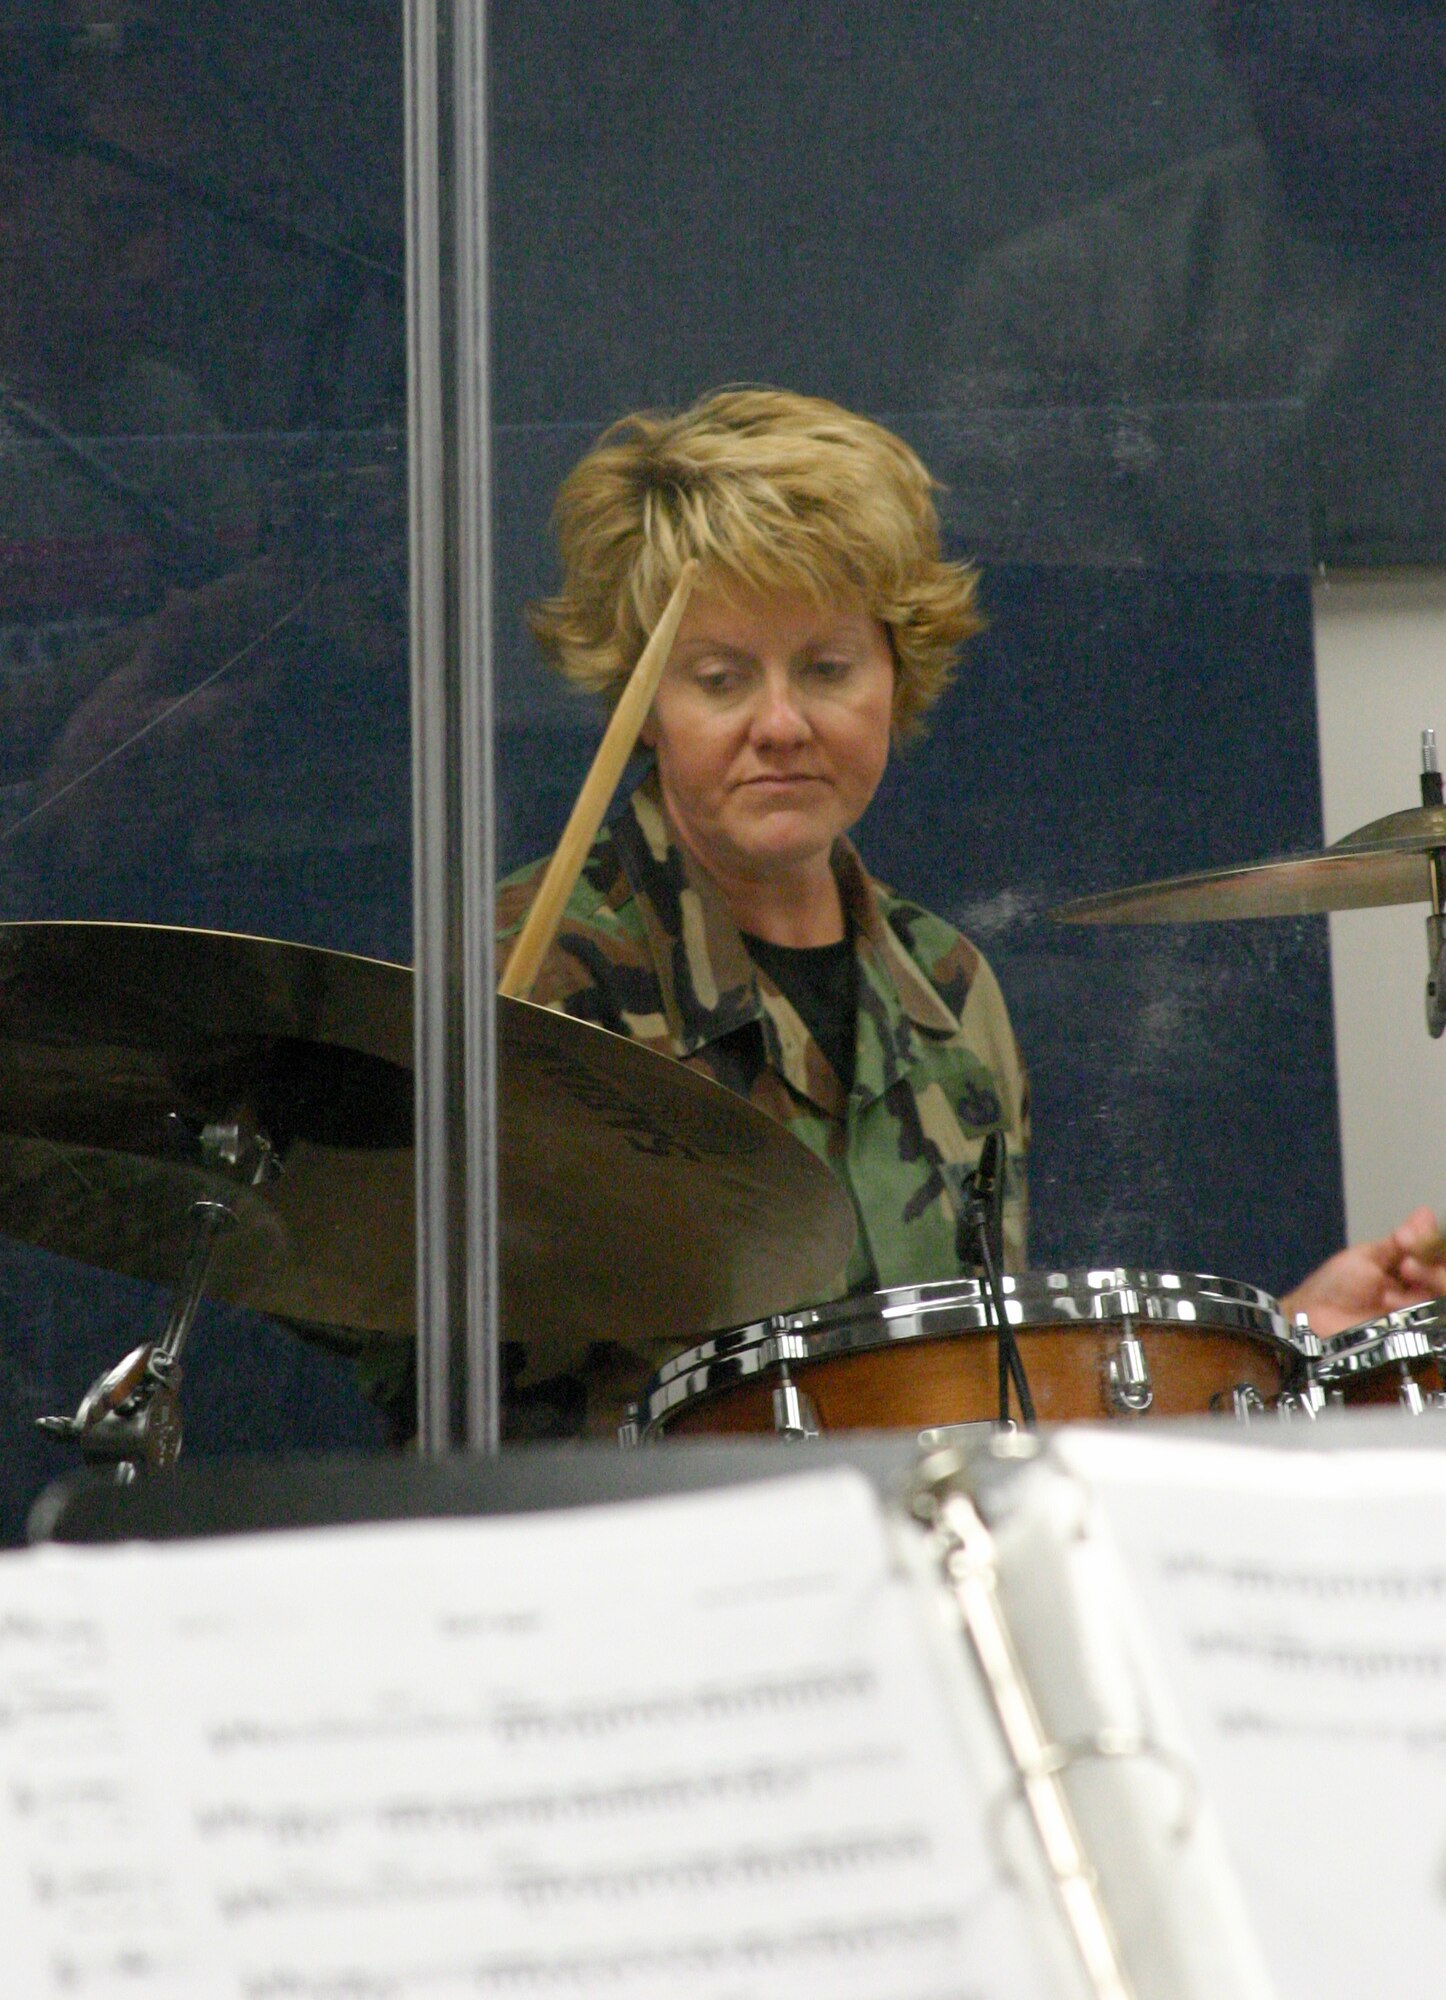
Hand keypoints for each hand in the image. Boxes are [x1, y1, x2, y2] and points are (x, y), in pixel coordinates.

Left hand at [1280, 1205, 1445, 1339]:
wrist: (1313, 1320)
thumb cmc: (1335, 1286)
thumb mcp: (1368, 1257)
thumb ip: (1399, 1242)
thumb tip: (1425, 1214)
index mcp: (1408, 1272)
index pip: (1435, 1256)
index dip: (1432, 1243)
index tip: (1415, 1232)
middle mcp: (1418, 1293)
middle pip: (1443, 1278)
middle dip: (1432, 1265)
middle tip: (1407, 1262)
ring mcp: (1419, 1316)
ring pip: (1442, 1295)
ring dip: (1428, 1279)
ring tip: (1400, 1275)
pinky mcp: (1416, 1338)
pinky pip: (1434, 1319)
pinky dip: (1414, 1303)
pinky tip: (1389, 1300)